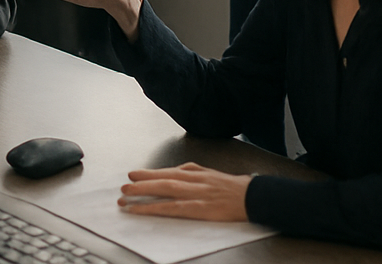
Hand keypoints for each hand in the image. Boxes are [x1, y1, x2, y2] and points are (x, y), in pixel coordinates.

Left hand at [118, 163, 251, 221]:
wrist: (256, 197)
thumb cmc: (237, 189)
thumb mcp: (214, 175)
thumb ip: (196, 173)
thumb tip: (179, 171)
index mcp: (198, 172)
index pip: (169, 171)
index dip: (150, 173)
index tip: (134, 174)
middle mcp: (195, 179)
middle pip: (163, 178)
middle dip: (142, 181)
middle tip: (125, 185)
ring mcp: (197, 193)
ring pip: (165, 190)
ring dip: (143, 192)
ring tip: (126, 196)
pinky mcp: (200, 207)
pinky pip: (173, 207)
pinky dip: (156, 207)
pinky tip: (143, 209)